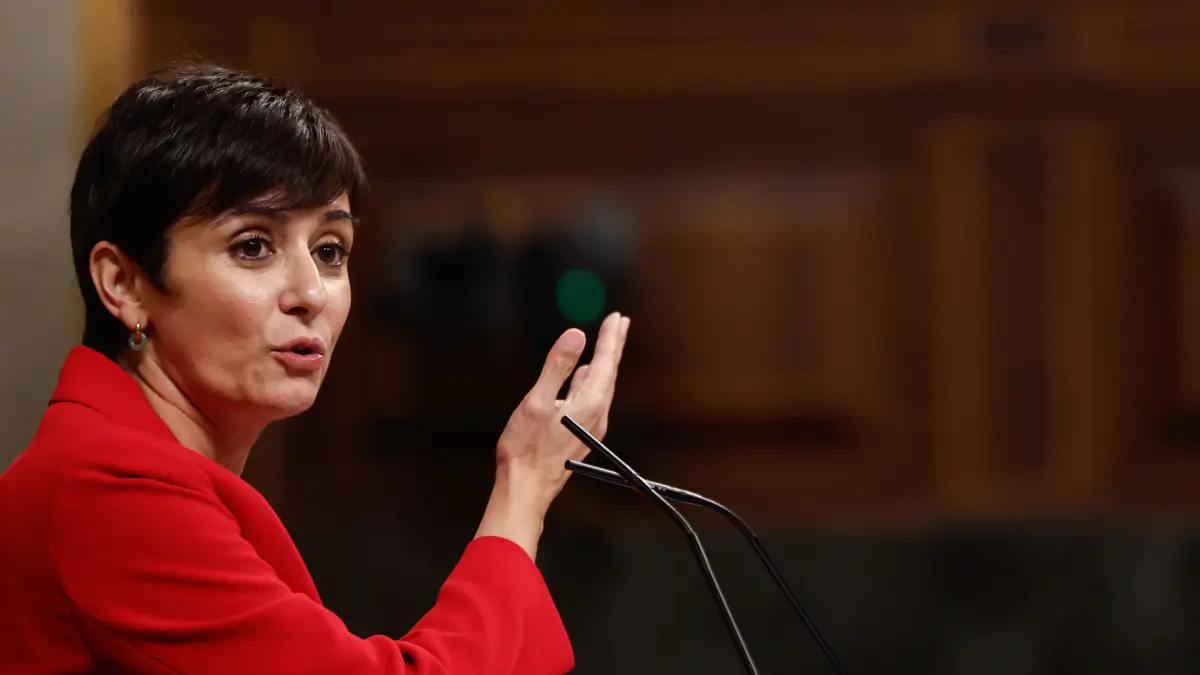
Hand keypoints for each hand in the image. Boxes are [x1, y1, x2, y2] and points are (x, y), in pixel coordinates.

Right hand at [475, 312, 629, 558]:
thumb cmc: (526, 448)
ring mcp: (591, 426)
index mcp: (590, 403)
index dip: (610, 338)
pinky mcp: (581, 433)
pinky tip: (585, 376)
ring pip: (602, 385)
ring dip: (605, 362)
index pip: (605, 362)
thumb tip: (576, 335)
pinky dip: (593, 379)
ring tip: (607, 345)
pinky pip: (593, 398)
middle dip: (614, 346)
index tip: (617, 318)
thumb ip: (557, 367)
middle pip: (609, 372)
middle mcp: (597, 414)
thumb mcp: (537, 402)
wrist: (525, 488)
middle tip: (620, 323)